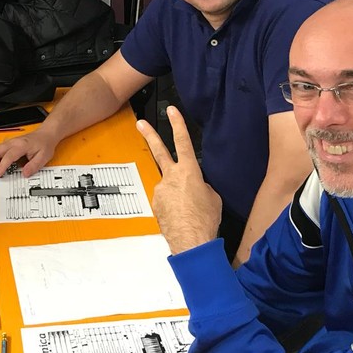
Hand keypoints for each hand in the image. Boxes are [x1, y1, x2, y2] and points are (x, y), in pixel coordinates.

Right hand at [0, 130, 57, 177]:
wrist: (45, 134)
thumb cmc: (44, 145)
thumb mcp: (43, 157)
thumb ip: (34, 166)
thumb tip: (25, 174)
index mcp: (22, 145)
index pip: (9, 156)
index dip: (2, 166)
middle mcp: (14, 142)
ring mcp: (10, 142)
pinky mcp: (9, 144)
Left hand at [137, 105, 221, 254]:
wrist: (192, 242)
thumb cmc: (206, 219)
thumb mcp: (212, 197)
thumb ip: (201, 184)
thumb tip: (195, 185)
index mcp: (189, 172)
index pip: (183, 142)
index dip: (178, 124)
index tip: (171, 110)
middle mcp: (171, 177)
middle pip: (159, 151)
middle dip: (150, 135)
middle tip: (140, 124)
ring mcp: (160, 190)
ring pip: (168, 186)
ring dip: (176, 195)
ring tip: (187, 210)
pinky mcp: (155, 203)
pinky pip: (165, 200)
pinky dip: (173, 206)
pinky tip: (181, 216)